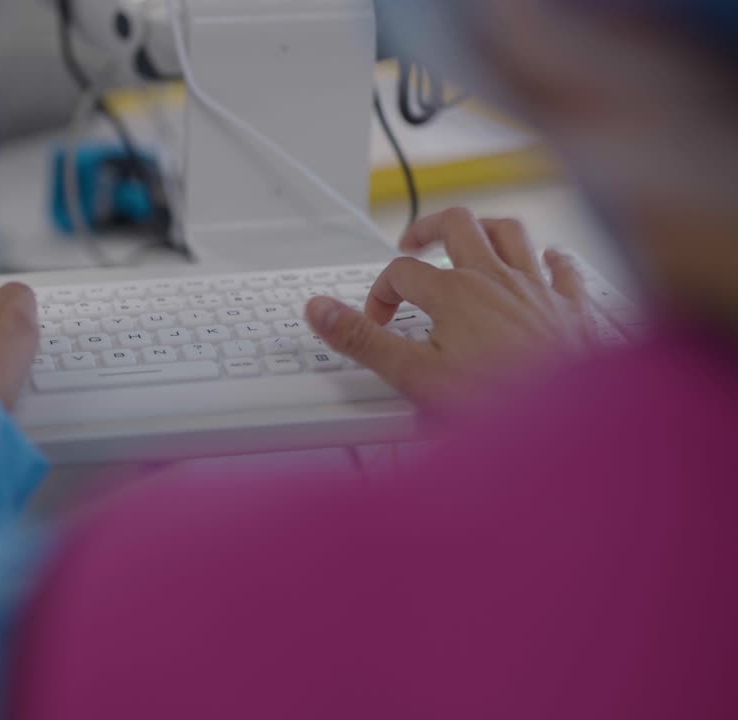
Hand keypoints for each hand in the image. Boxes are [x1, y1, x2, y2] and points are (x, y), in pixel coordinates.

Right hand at [305, 208, 592, 412]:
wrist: (573, 423)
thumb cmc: (500, 401)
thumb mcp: (414, 376)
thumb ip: (363, 340)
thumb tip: (319, 310)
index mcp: (454, 293)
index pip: (401, 272)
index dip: (379, 293)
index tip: (376, 321)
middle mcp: (496, 279)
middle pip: (457, 225)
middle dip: (427, 229)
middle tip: (410, 244)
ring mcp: (537, 288)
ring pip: (510, 231)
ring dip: (484, 228)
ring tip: (467, 237)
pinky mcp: (573, 307)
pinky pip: (562, 266)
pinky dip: (550, 258)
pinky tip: (547, 261)